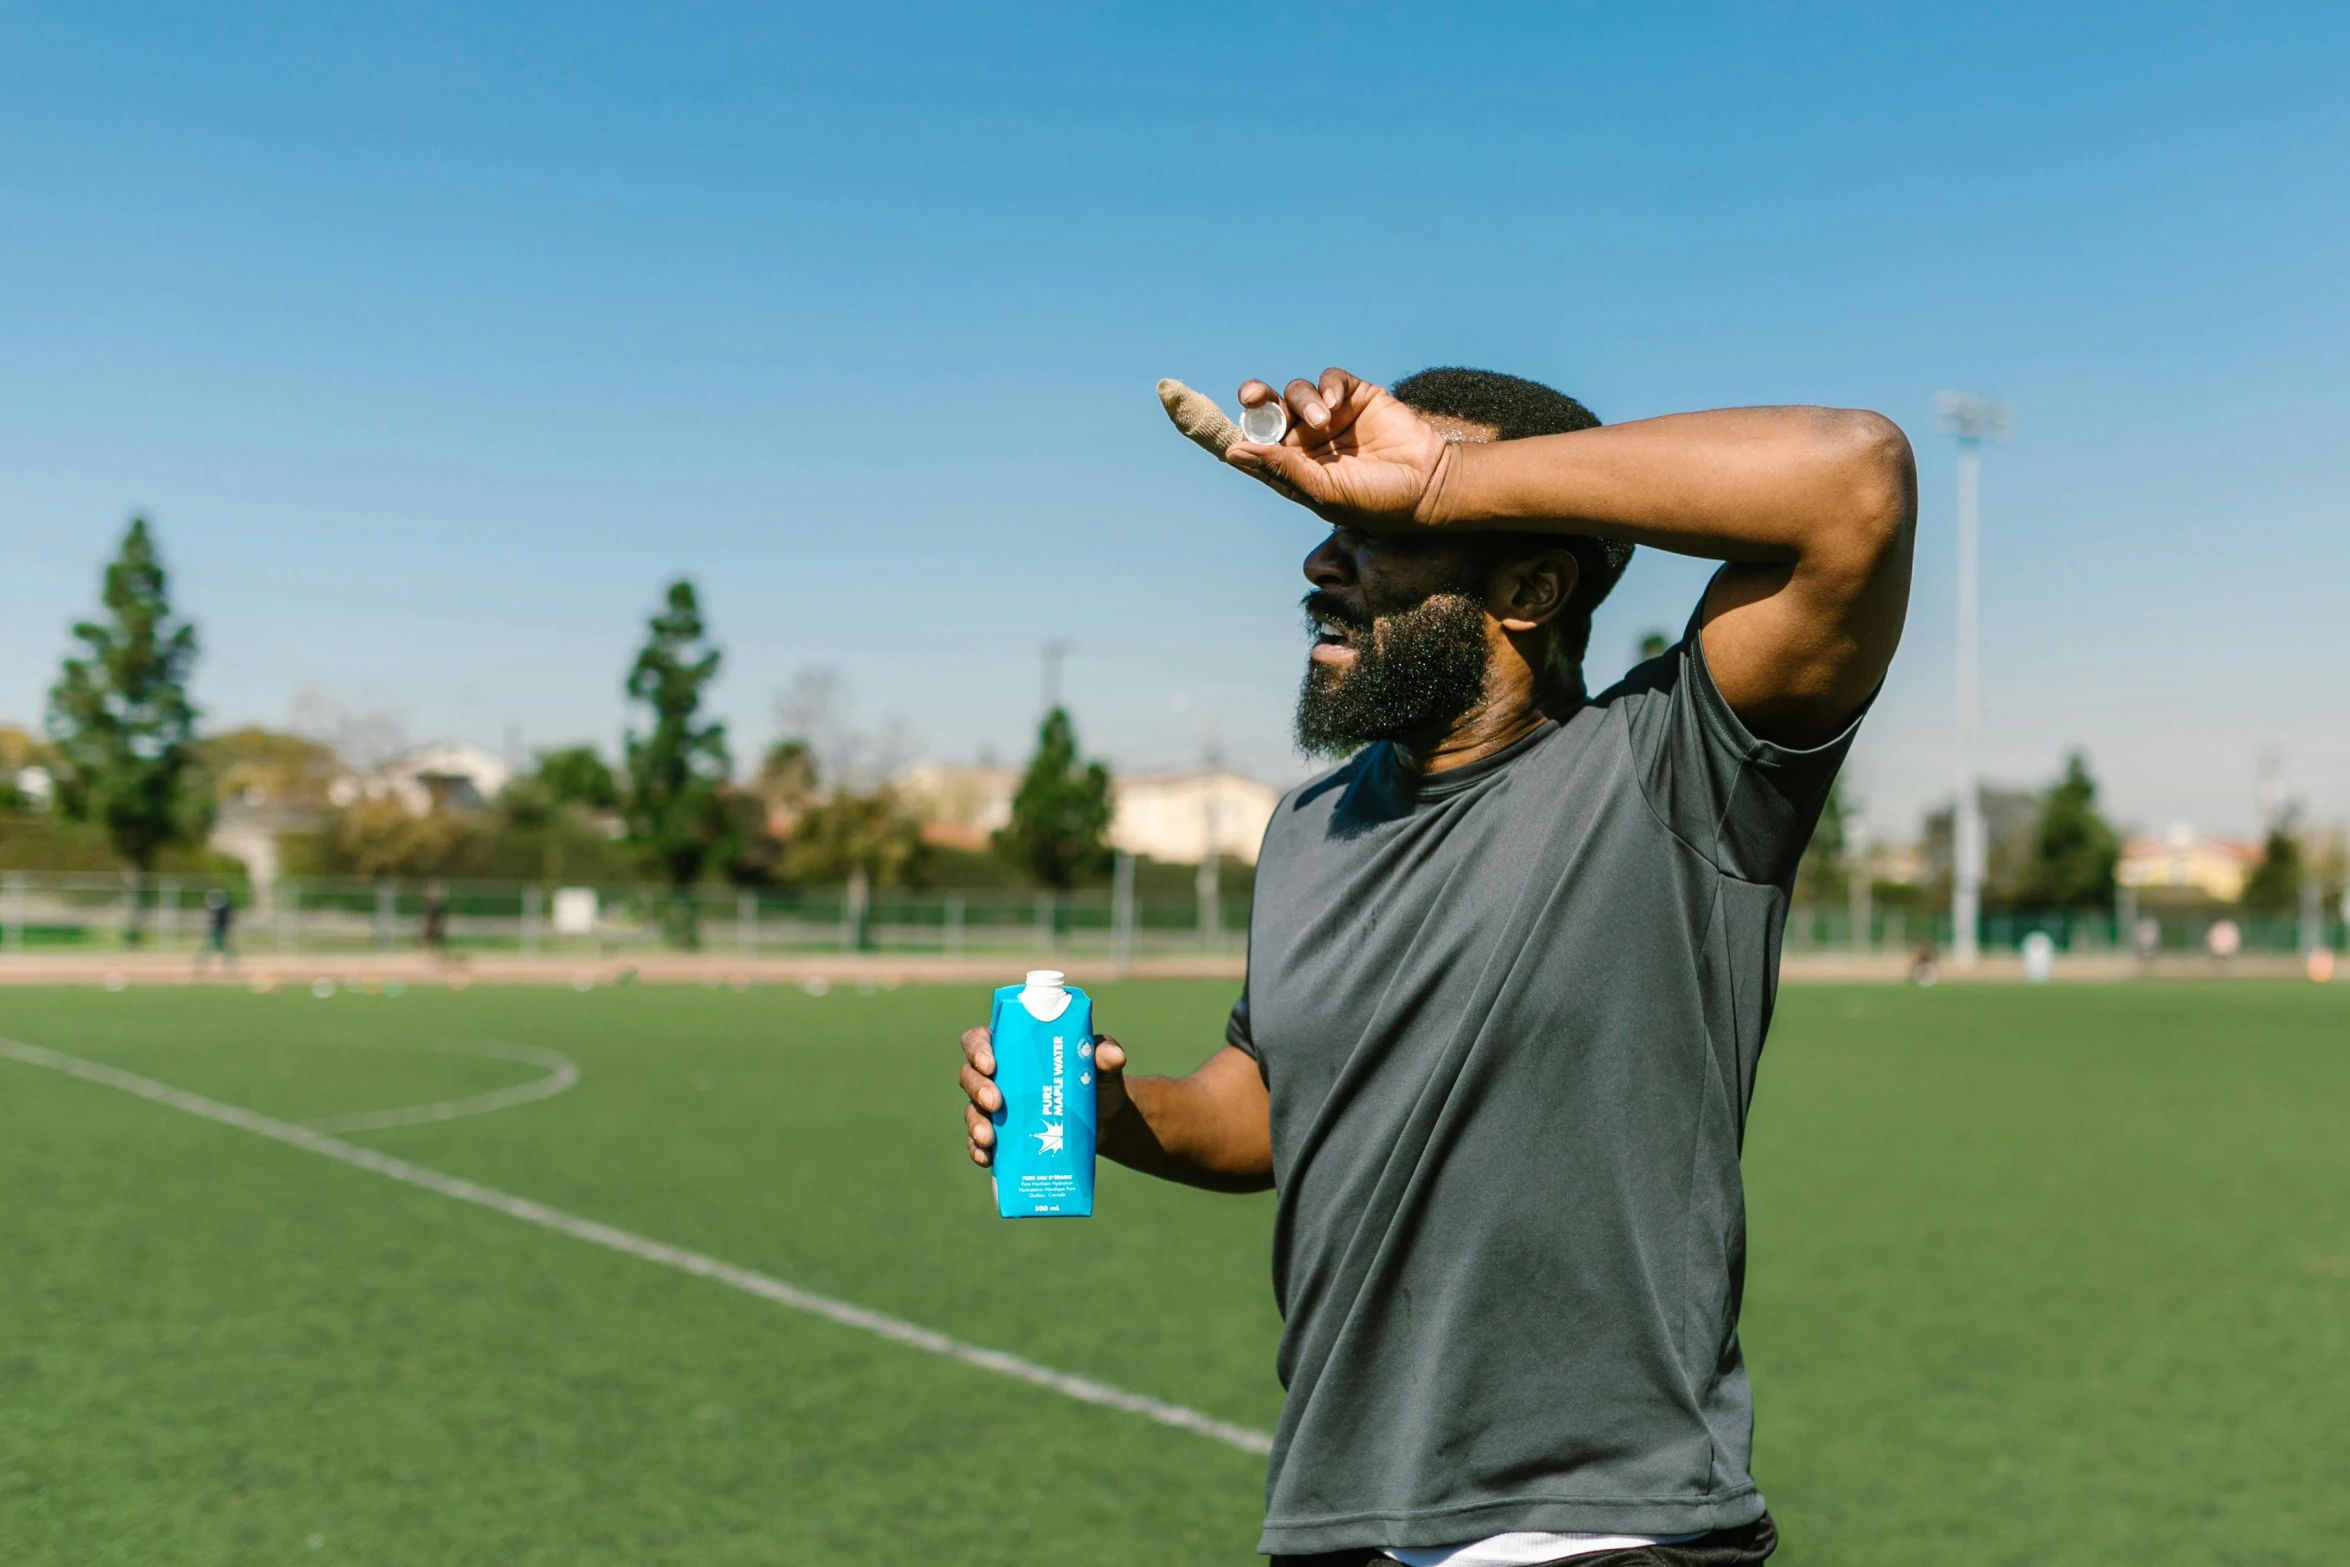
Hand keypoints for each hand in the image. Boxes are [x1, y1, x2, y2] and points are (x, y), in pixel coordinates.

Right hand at [960, 1025, 1129, 1166]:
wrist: (1104, 1120)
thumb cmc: (1095, 1080)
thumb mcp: (1101, 1063)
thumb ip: (1105, 1052)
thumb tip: (1114, 1055)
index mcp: (1012, 1048)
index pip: (979, 1040)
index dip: (977, 1049)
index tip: (991, 1063)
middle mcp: (998, 1076)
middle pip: (969, 1076)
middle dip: (977, 1089)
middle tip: (995, 1102)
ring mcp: (996, 1109)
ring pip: (972, 1111)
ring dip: (975, 1124)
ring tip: (988, 1138)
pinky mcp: (1003, 1137)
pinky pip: (980, 1144)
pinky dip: (979, 1151)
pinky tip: (987, 1158)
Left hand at [1227, 367, 1448, 527]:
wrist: (1428, 485)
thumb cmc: (1375, 501)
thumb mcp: (1324, 492)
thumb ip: (1282, 469)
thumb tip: (1234, 451)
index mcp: (1292, 466)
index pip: (1254, 444)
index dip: (1237, 430)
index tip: (1218, 425)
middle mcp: (1306, 439)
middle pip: (1268, 410)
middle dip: (1257, 399)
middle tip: (1253, 396)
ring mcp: (1330, 416)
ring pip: (1297, 392)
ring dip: (1303, 402)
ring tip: (1325, 419)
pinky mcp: (1355, 397)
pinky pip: (1330, 380)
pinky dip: (1328, 386)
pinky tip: (1336, 403)